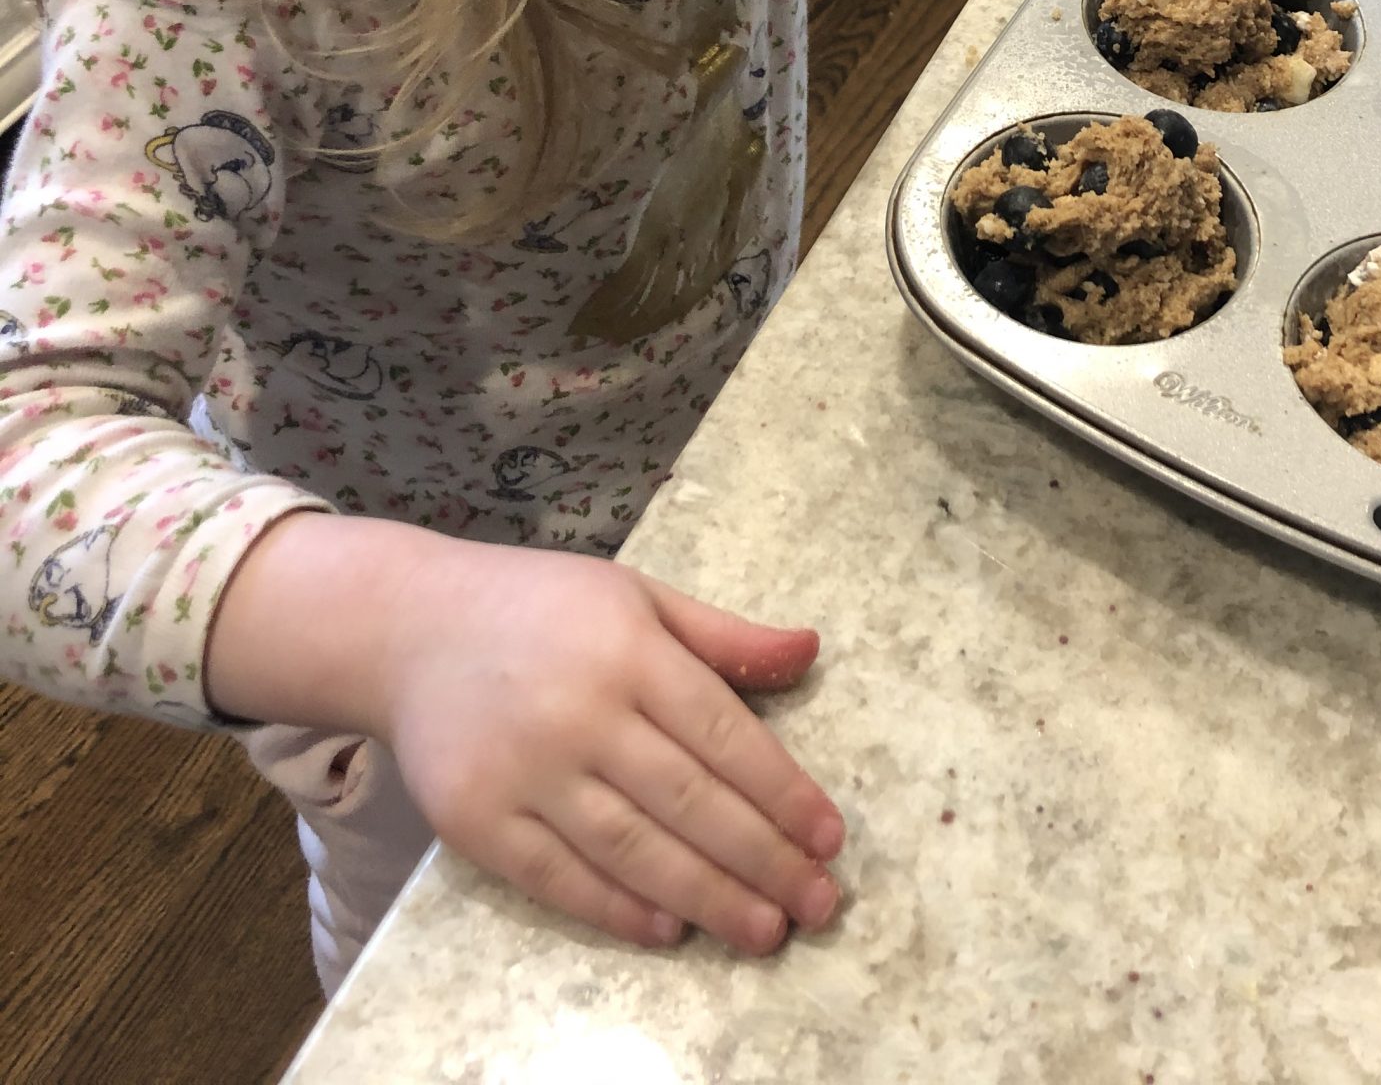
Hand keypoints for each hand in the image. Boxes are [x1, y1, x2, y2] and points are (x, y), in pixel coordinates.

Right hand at [371, 539, 842, 954]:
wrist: (405, 627)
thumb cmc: (540, 608)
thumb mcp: (637, 596)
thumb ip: (722, 636)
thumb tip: (811, 649)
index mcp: (630, 649)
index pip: (723, 733)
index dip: (783, 792)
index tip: (829, 839)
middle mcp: (582, 711)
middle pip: (688, 800)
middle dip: (762, 859)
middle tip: (817, 906)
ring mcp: (526, 770)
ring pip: (632, 848)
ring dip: (705, 897)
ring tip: (764, 930)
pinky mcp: (477, 818)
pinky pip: (557, 876)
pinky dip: (616, 908)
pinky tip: (669, 929)